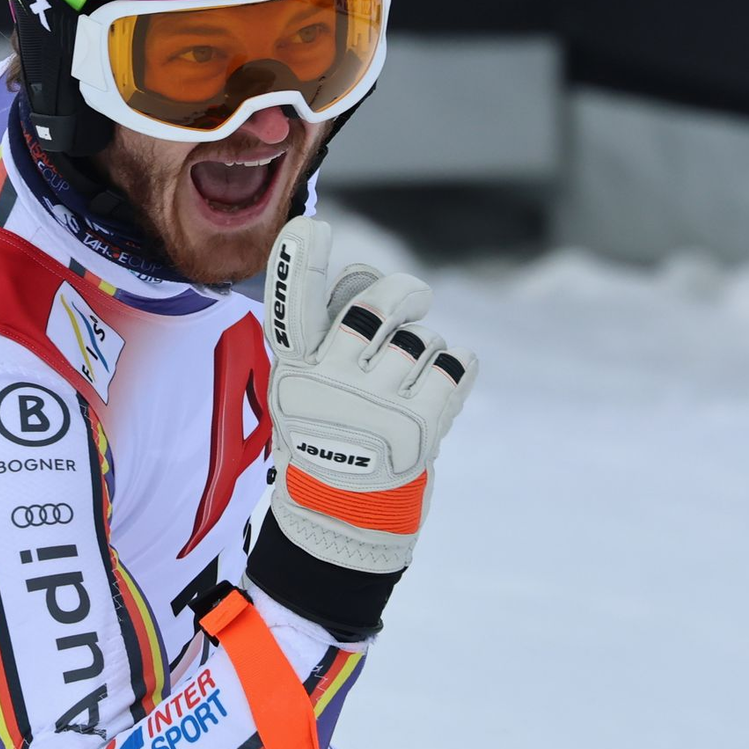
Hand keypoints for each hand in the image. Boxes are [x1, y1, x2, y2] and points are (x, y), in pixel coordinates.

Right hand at [246, 217, 475, 636]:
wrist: (344, 519)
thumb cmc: (329, 436)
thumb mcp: (307, 388)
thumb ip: (328, 333)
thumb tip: (369, 278)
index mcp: (296, 371)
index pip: (291, 306)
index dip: (301, 262)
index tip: (315, 229)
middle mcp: (331, 384)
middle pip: (378, 304)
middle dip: (404, 293)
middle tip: (414, 297)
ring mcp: (377, 407)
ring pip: (424, 339)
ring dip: (426, 353)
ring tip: (409, 385)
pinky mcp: (421, 428)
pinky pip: (456, 365)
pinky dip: (457, 370)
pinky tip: (439, 391)